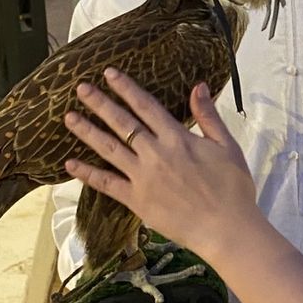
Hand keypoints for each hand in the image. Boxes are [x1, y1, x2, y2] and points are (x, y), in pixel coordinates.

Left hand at [65, 69, 262, 267]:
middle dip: (99, 103)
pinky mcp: (136, 200)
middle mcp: (155, 153)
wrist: (226, 228)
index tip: (109, 73)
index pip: (146, 106)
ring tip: (69, 117)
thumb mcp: (227, 146)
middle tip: (80, 88)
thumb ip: (208, 116)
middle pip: (122, 122)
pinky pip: (106, 184)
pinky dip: (87, 173)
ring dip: (87, 131)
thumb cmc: (233, 188)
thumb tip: (198, 86)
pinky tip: (70, 164)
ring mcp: (142, 177)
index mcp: (177, 138)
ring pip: (109, 148)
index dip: (126, 88)